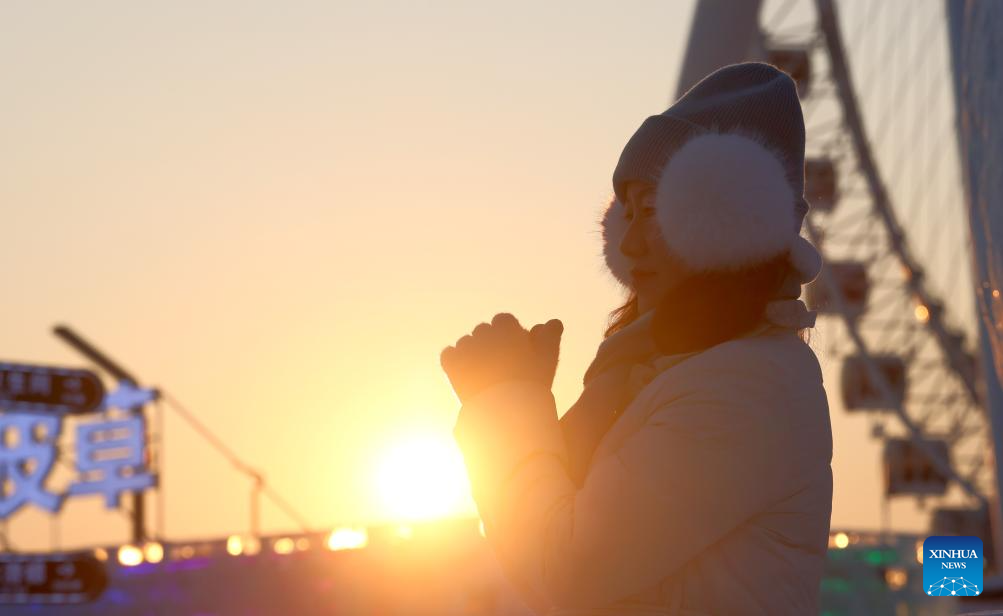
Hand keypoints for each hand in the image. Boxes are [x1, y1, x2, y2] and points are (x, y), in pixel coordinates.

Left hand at [440, 313, 562, 404]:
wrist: (507, 411)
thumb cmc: (532, 384)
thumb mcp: (548, 359)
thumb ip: (550, 336)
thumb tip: (553, 322)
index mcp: (506, 327)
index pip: (504, 320)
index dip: (510, 334)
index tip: (515, 349)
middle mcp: (483, 333)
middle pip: (484, 331)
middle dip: (490, 343)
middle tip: (499, 363)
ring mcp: (465, 348)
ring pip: (466, 342)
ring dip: (472, 352)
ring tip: (483, 373)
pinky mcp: (451, 364)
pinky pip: (448, 354)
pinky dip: (454, 361)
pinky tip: (464, 373)